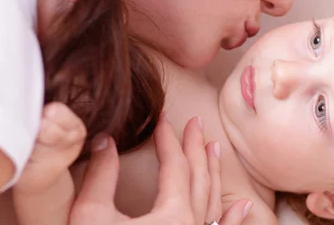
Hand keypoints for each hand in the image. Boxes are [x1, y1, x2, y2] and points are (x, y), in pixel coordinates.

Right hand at [69, 117, 251, 224]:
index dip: (168, 139)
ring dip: (213, 173)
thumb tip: (105, 140)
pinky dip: (233, 219)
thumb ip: (100, 176)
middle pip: (198, 178)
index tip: (163, 119)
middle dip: (196, 148)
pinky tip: (243, 206)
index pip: (174, 165)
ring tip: (215, 149)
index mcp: (172, 215)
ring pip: (212, 202)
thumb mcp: (90, 217)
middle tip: (195, 123)